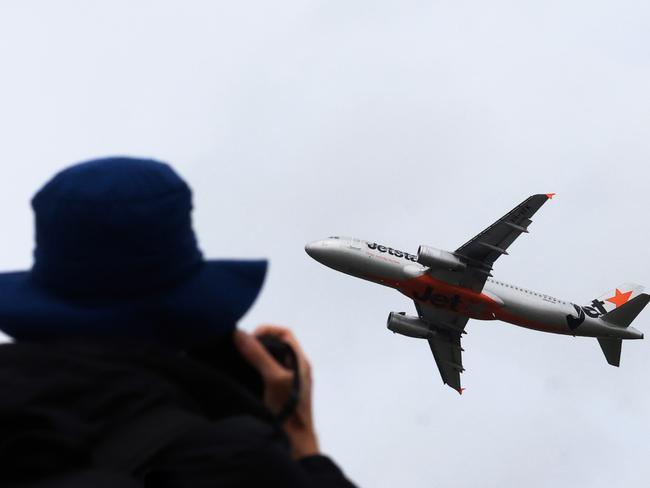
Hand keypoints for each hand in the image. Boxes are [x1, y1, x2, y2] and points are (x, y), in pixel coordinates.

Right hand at [234, 325, 318, 458]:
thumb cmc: (290, 411)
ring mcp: (287, 381)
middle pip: (276, 345)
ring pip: (270, 360)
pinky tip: (242, 375)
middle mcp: (295, 368)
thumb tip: (240, 335)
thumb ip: (259, 356)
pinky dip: (254, 370)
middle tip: (240, 348)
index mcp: (300, 361)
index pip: (284, 334)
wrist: (295, 442)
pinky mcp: (279, 393)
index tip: (249, 337)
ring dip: (255, 357)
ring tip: (239, 360)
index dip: (267, 330)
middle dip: (258, 343)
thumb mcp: (273, 379)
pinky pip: (265, 374)